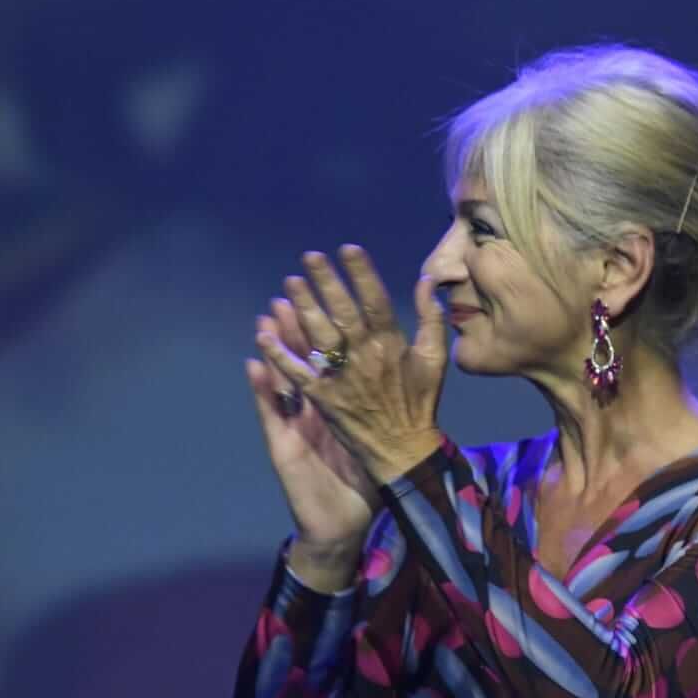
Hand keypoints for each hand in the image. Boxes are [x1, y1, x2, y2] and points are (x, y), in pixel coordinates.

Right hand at [246, 293, 379, 579]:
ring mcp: (296, 420)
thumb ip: (393, 391)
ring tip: (267, 316)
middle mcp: (317, 401)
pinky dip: (262, 388)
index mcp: (342, 396)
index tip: (335, 285)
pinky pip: (271, 411)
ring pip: (285, 375)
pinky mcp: (283, 442)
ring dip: (276, 344)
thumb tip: (407, 351)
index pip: (338, 349)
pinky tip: (254, 363)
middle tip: (293, 286)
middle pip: (308, 354)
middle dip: (301, 318)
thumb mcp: (380, 431)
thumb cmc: (364, 476)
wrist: (345, 521)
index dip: (336, 317)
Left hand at [256, 245, 448, 486]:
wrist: (403, 449)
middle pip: (342, 311)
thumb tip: (426, 280)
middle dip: (325, 281)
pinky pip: (297, 372)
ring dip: (302, 308)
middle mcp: (364, 356)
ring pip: (318, 336)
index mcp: (392, 343)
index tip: (347, 248)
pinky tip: (263, 334)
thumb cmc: (419, 401)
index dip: (361, 273)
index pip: (375, 300)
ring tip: (289, 283)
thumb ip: (431, 318)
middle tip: (309, 257)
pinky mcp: (322, 397)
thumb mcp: (435, 359)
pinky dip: (279, 354)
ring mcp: (341, 376)